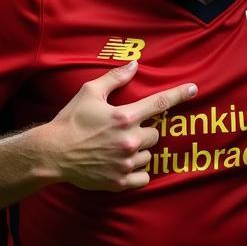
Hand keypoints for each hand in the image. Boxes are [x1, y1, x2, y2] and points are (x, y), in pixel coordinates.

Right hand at [41, 62, 196, 189]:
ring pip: (149, 155)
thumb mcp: (90, 92)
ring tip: (119, 148)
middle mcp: (129, 141)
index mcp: (124, 117)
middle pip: (155, 134)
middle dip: (145, 131)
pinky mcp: (120, 182)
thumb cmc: (70, 120)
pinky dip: (138, 172)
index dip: (179, 95)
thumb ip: (115, 78)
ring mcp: (126, 163)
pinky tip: (125, 165)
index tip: (194, 89)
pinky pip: (144, 177)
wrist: (52, 153)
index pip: (159, 103)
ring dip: (140, 151)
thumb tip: (135, 64)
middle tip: (125, 131)